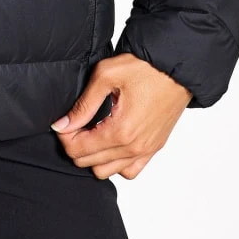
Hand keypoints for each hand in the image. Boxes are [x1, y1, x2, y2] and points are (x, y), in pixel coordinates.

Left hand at [50, 52, 193, 179]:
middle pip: (89, 163)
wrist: (176, 67)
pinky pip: (129, 171)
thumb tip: (62, 124)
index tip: (64, 122)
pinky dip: (116, 163)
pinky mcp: (154, 147)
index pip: (78, 150)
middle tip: (75, 124)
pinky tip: (111, 143)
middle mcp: (134, 147)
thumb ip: (83, 105)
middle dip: (75, 145)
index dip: (64, 136)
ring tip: (92, 132)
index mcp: (120, 131)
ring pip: (107, 172)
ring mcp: (146, 150)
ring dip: (93, 156)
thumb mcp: (106, 75)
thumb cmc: (144, 67)